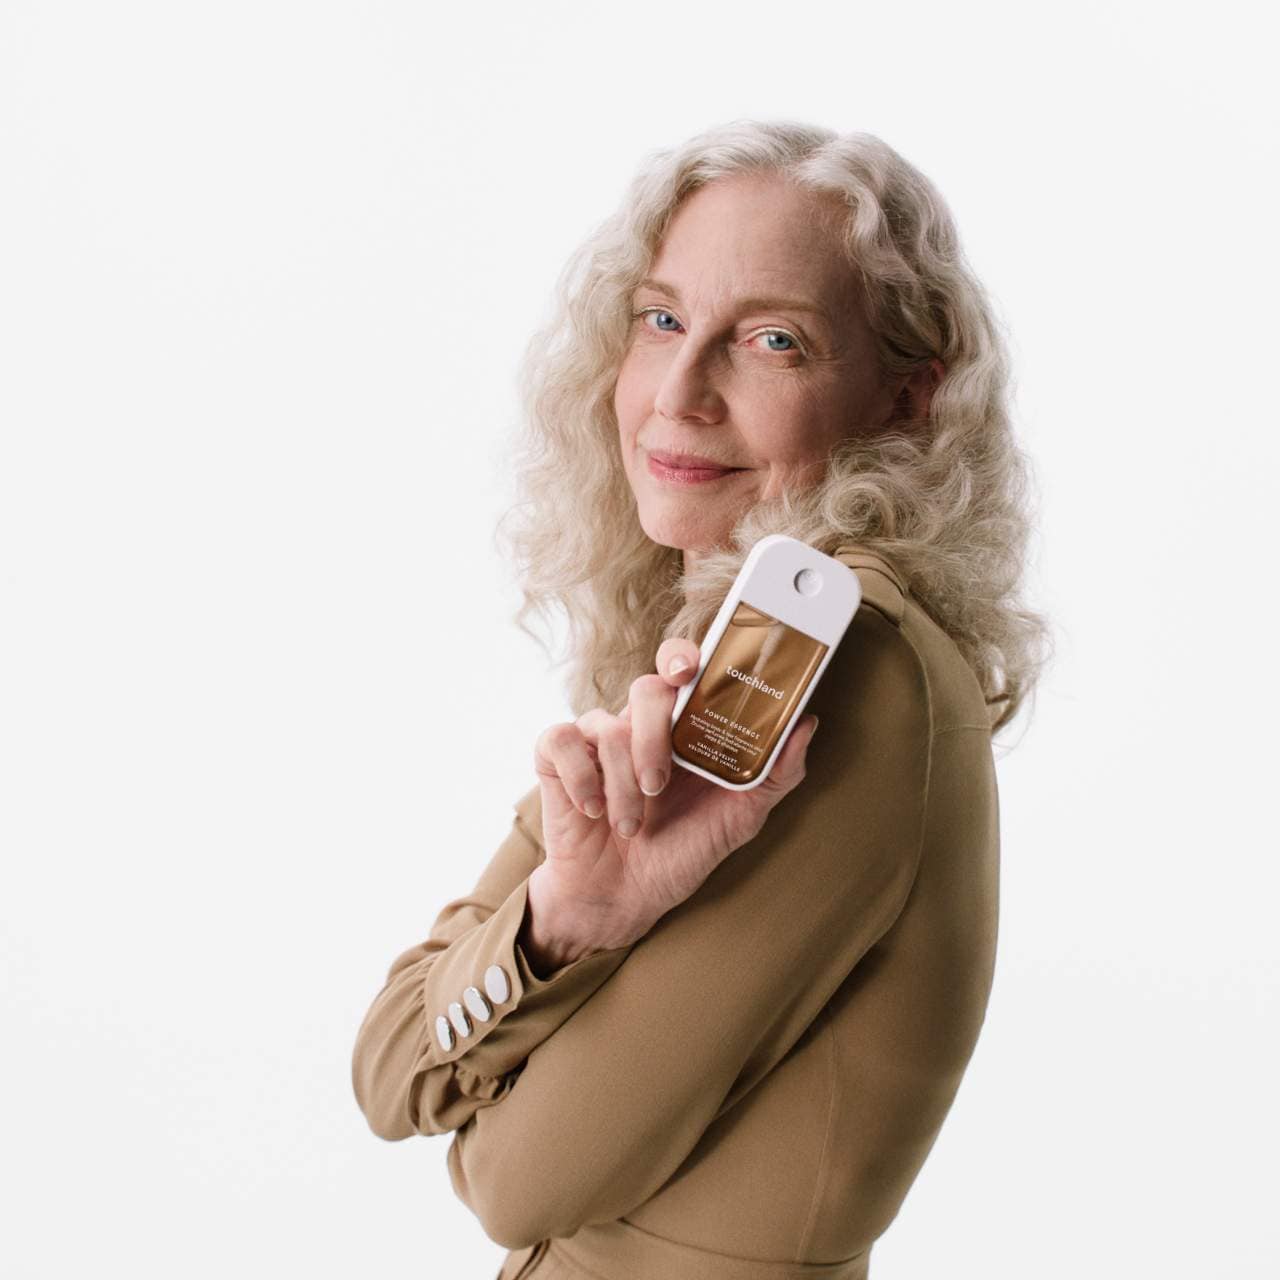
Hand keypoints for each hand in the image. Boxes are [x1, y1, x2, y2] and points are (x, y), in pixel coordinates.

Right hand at [529, 637, 819, 952]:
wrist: (624, 900)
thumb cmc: (681, 851)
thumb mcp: (738, 819)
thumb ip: (773, 774)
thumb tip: (807, 723)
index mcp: (682, 728)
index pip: (681, 667)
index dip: (683, 655)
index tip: (688, 670)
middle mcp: (639, 725)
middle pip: (645, 688)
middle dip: (653, 735)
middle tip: (660, 781)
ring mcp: (597, 740)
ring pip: (606, 725)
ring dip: (623, 785)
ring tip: (632, 824)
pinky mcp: (558, 760)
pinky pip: (560, 740)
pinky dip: (581, 779)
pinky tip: (594, 809)